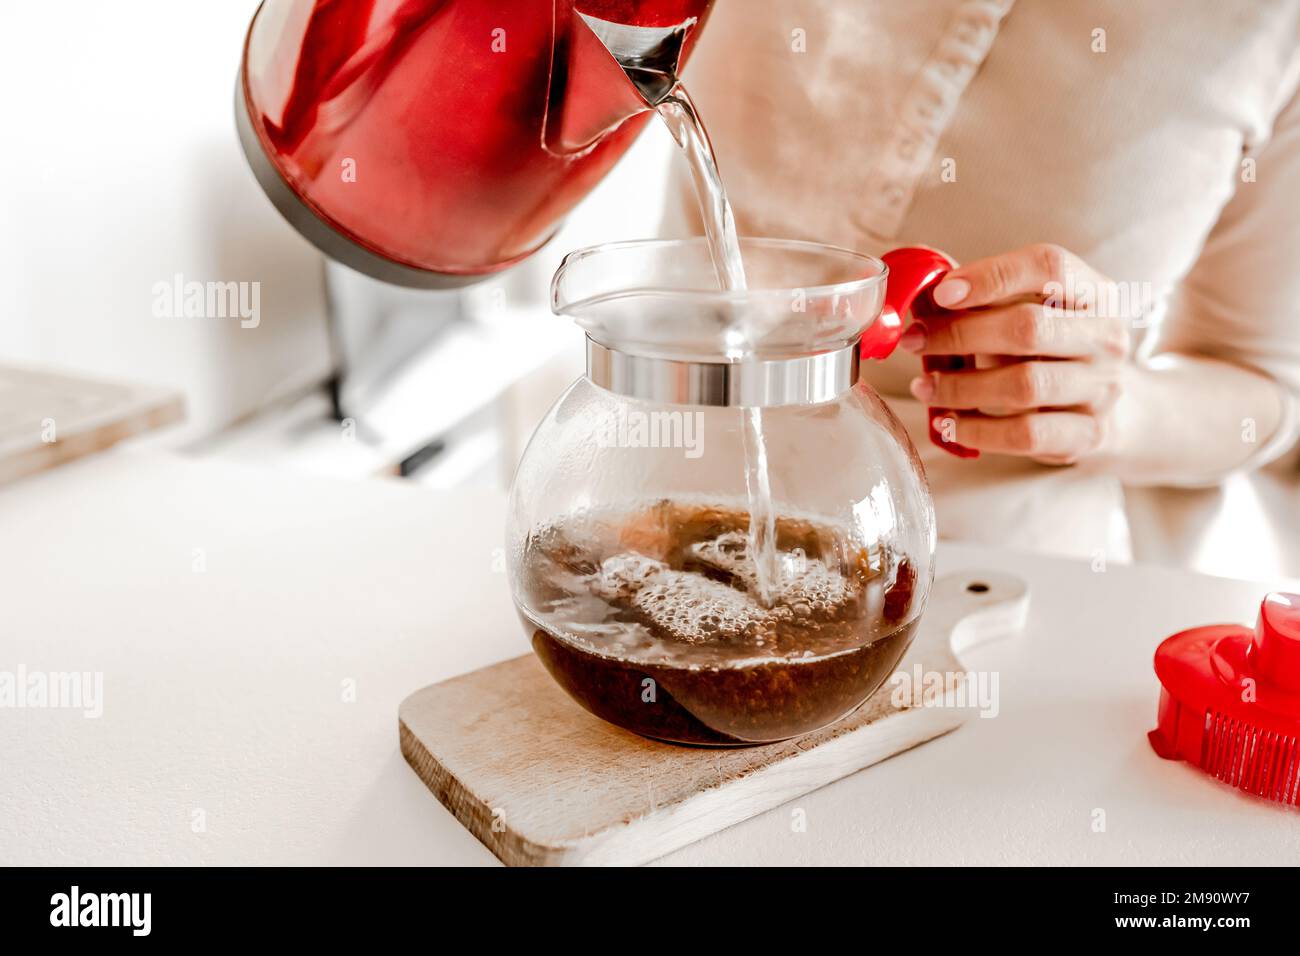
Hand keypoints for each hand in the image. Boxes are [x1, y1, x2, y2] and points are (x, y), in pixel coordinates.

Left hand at [901, 243, 1132, 464]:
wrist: (1103, 409)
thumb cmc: (1050, 351)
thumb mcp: (1030, 313)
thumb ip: (989, 302)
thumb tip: (926, 303)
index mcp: (1093, 292)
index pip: (1048, 266)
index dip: (991, 276)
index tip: (940, 294)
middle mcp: (1105, 336)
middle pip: (1028, 328)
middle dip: (959, 335)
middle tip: (915, 341)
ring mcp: (1102, 387)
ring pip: (1024, 385)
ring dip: (961, 387)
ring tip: (925, 386)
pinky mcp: (1088, 434)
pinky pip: (1026, 434)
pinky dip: (979, 430)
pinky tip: (950, 424)